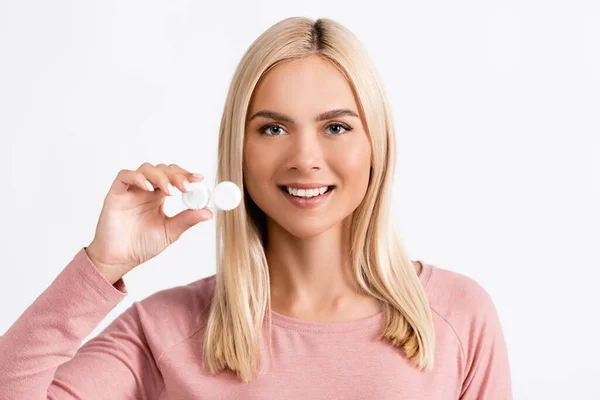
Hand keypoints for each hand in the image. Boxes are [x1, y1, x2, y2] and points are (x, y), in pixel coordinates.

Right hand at [85, 163, 212, 283]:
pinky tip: (149, 189)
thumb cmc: (142, 245)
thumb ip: (187, 220)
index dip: (186, 175)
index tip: (199, 179)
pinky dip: (138, 178)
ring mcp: (131, 190)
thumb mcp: (170, 232)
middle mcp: (145, 190)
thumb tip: (209, 213)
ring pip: (146, 169)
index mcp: (158, 196)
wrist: (120, 258)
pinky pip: (124, 176)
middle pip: (162, 169)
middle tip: (186, 186)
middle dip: (176, 174)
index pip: (174, 177)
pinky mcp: (116, 193)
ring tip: (170, 191)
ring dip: (161, 176)